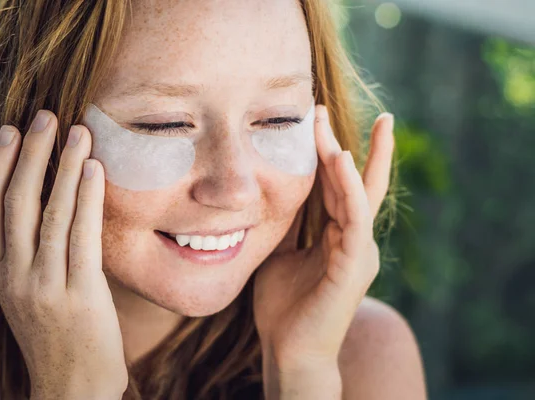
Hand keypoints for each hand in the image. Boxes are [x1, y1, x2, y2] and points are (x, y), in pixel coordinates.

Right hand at [0, 110, 126, 398]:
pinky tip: (94, 170)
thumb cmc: (57, 336)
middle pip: (16, 203)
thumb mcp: (30, 294)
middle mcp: (15, 276)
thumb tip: (45, 205)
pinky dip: (85, 199)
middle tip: (44, 117)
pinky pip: (80, 238)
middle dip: (29, 155)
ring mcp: (44, 286)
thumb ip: (30, 255)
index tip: (10, 131)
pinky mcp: (78, 296)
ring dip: (62, 167)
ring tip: (76, 131)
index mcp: (0, 274)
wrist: (71, 389)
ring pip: (48, 214)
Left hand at [253, 105, 394, 384]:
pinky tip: (339, 158)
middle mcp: (353, 240)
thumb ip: (284, 228)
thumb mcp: (279, 254)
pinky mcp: (353, 265)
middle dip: (337, 143)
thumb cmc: (283, 307)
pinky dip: (349, 187)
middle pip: (350, 182)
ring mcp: (357, 251)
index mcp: (336, 237)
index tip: (314, 121)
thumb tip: (266, 197)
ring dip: (341, 156)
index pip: (338, 188)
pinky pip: (354, 218)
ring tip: (324, 122)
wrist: (288, 350)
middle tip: (319, 107)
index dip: (328, 155)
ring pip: (355, 193)